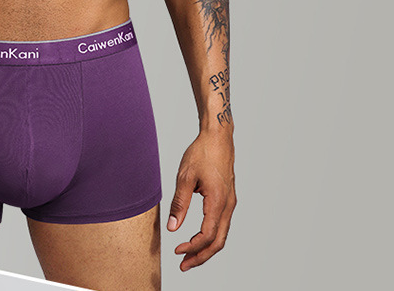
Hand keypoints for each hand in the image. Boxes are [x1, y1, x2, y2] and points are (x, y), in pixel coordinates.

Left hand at [167, 130, 235, 270]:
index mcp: (218, 201)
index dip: (192, 247)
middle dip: (201, 257)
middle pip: (218, 242)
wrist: (218, 137)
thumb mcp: (185, 176)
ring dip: (206, 248)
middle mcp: (228, 205)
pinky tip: (198, 237)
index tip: (177, 251)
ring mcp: (230, 202)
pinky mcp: (228, 199)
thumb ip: (179, 204)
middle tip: (184, 265)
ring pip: (222, 235)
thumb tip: (172, 227)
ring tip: (189, 255)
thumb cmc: (202, 152)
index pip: (207, 235)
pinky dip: (211, 236)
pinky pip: (222, 225)